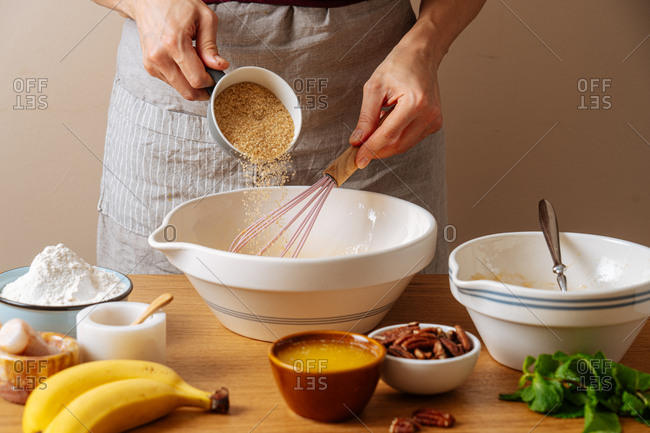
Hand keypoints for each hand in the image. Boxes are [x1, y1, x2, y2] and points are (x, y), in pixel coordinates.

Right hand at [124, 0, 228, 100]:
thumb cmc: (176, 3)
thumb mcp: (204, 18)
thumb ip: (211, 46)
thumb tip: (219, 66)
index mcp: (174, 43)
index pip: (197, 79)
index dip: (211, 82)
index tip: (217, 76)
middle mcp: (159, 56)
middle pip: (187, 91)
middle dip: (203, 90)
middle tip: (211, 79)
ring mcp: (152, 63)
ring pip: (179, 89)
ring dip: (192, 84)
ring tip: (197, 66)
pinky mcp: (149, 66)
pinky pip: (171, 83)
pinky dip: (181, 79)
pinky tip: (184, 64)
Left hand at [349, 25, 442, 168]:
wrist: (421, 55)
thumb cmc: (397, 67)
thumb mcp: (374, 88)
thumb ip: (366, 117)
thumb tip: (357, 141)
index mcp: (415, 102)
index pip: (389, 134)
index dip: (370, 149)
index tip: (357, 160)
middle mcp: (429, 114)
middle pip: (398, 144)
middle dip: (377, 150)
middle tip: (358, 150)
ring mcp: (435, 120)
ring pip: (404, 145)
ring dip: (385, 143)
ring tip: (373, 129)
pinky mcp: (435, 124)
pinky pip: (411, 139)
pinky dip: (396, 138)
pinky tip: (388, 124)